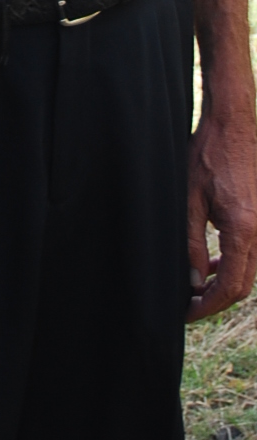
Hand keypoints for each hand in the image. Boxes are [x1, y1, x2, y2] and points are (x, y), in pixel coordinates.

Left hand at [187, 103, 256, 320]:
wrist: (233, 127)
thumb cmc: (208, 156)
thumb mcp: (190, 198)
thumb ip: (192, 242)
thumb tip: (194, 280)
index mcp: (244, 230)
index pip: (230, 286)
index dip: (208, 305)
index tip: (188, 312)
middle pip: (242, 284)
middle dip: (215, 299)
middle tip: (189, 304)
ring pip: (248, 271)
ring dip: (224, 282)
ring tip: (196, 286)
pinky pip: (251, 253)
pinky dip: (233, 264)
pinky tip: (212, 263)